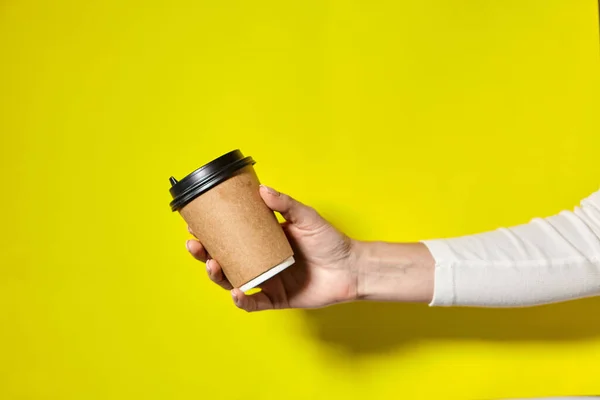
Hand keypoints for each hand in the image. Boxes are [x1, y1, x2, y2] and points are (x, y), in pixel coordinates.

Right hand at [186, 185, 358, 311]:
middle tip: (194, 244)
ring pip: (232, 280)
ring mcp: (266, 280)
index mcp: (262, 239)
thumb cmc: (329, 241)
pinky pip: (253, 303)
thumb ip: (285, 204)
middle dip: (204, 252)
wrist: (351, 267)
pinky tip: (235, 292)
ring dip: (217, 274)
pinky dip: (241, 300)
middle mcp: (260, 260)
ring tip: (211, 264)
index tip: (194, 221)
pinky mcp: (276, 299)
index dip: (210, 230)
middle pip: (224, 258)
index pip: (230, 234)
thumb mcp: (306, 217)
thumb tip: (262, 190)